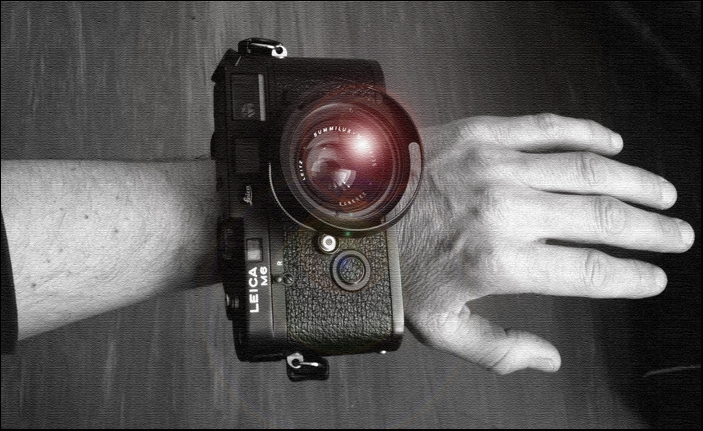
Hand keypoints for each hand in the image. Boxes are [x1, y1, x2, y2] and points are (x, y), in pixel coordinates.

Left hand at [398, 114, 694, 373]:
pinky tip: (610, 141)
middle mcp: (507, 211)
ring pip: (588, 170)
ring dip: (635, 181)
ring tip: (661, 193)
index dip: (631, 277)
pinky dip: (587, 132)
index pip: (589, 271)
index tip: (652, 277)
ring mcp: (497, 166)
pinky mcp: (483, 134)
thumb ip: (498, 348)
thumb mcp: (437, 325)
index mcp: (499, 261)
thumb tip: (547, 359)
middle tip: (678, 234)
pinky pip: (549, 127)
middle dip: (651, 229)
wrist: (346, 205)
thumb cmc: (392, 263)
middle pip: (604, 218)